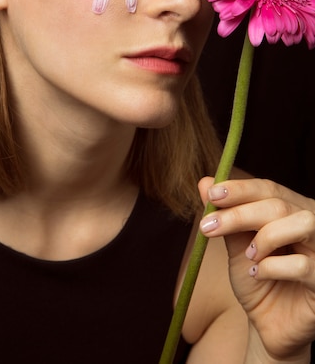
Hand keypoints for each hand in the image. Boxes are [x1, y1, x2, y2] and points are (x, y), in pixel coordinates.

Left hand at [198, 176, 314, 361]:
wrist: (270, 324)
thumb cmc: (258, 279)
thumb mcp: (237, 246)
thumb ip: (226, 216)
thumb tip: (204, 183)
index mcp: (292, 209)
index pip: (268, 188)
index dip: (239, 189)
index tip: (211, 194)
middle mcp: (312, 224)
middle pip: (279, 204)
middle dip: (239, 213)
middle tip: (208, 226)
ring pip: (301, 223)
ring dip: (266, 237)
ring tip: (249, 255)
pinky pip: (303, 265)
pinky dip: (273, 267)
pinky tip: (258, 274)